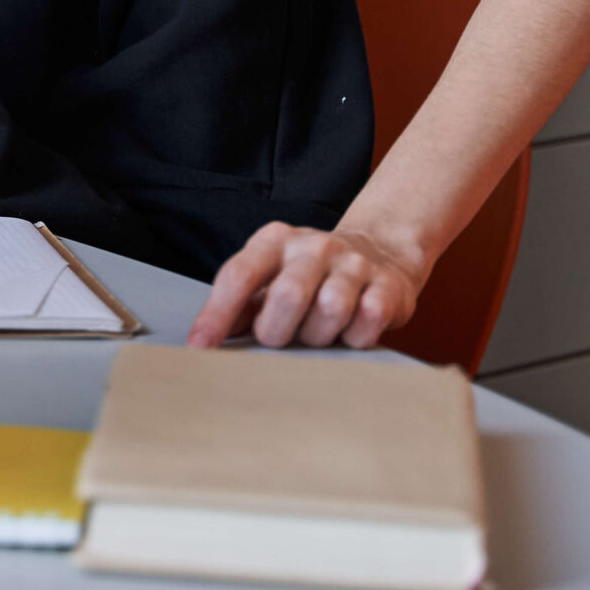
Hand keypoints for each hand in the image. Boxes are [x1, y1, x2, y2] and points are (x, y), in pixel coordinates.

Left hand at [187, 221, 429, 349]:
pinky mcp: (387, 285)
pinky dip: (355, 337)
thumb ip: (239, 305)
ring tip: (318, 331)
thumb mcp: (270, 278)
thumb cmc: (310, 275)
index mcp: (275, 241)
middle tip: (280, 338)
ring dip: (319, 335)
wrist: (380, 251)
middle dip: (277, 330)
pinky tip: (350, 329)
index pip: (239, 275)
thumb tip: (203, 339)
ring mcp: (354, 263)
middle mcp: (314, 246)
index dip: (217, 314)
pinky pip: (367, 321)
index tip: (201, 348)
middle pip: (288, 295)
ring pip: (331, 309)